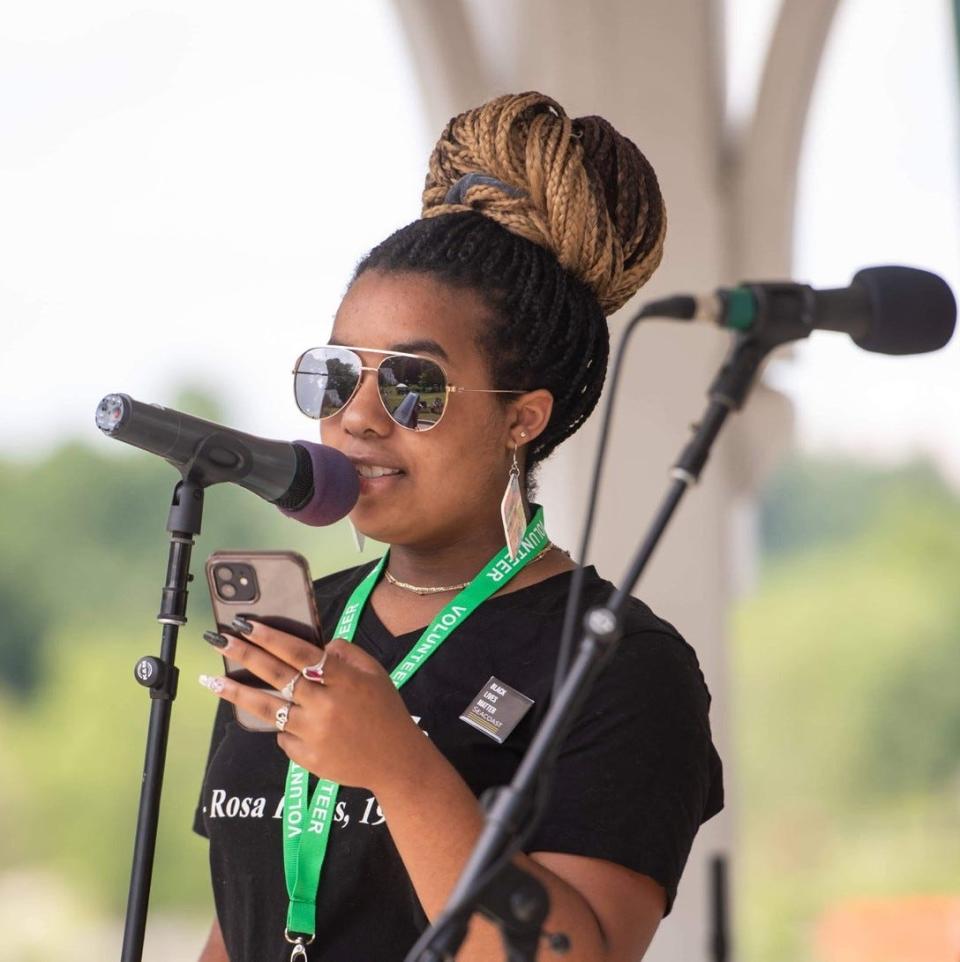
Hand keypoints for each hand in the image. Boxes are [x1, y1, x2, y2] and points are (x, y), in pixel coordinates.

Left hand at [199, 621, 424, 791]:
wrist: (395, 760)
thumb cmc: (384, 709)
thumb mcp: (374, 672)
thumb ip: (345, 653)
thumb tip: (315, 646)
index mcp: (343, 678)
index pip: (299, 652)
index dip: (271, 637)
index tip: (247, 624)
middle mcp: (324, 704)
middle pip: (276, 675)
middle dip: (244, 654)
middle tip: (219, 640)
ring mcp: (312, 733)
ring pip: (267, 708)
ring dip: (237, 692)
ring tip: (212, 680)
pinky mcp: (306, 757)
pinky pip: (283, 735)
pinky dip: (282, 724)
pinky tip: (284, 719)